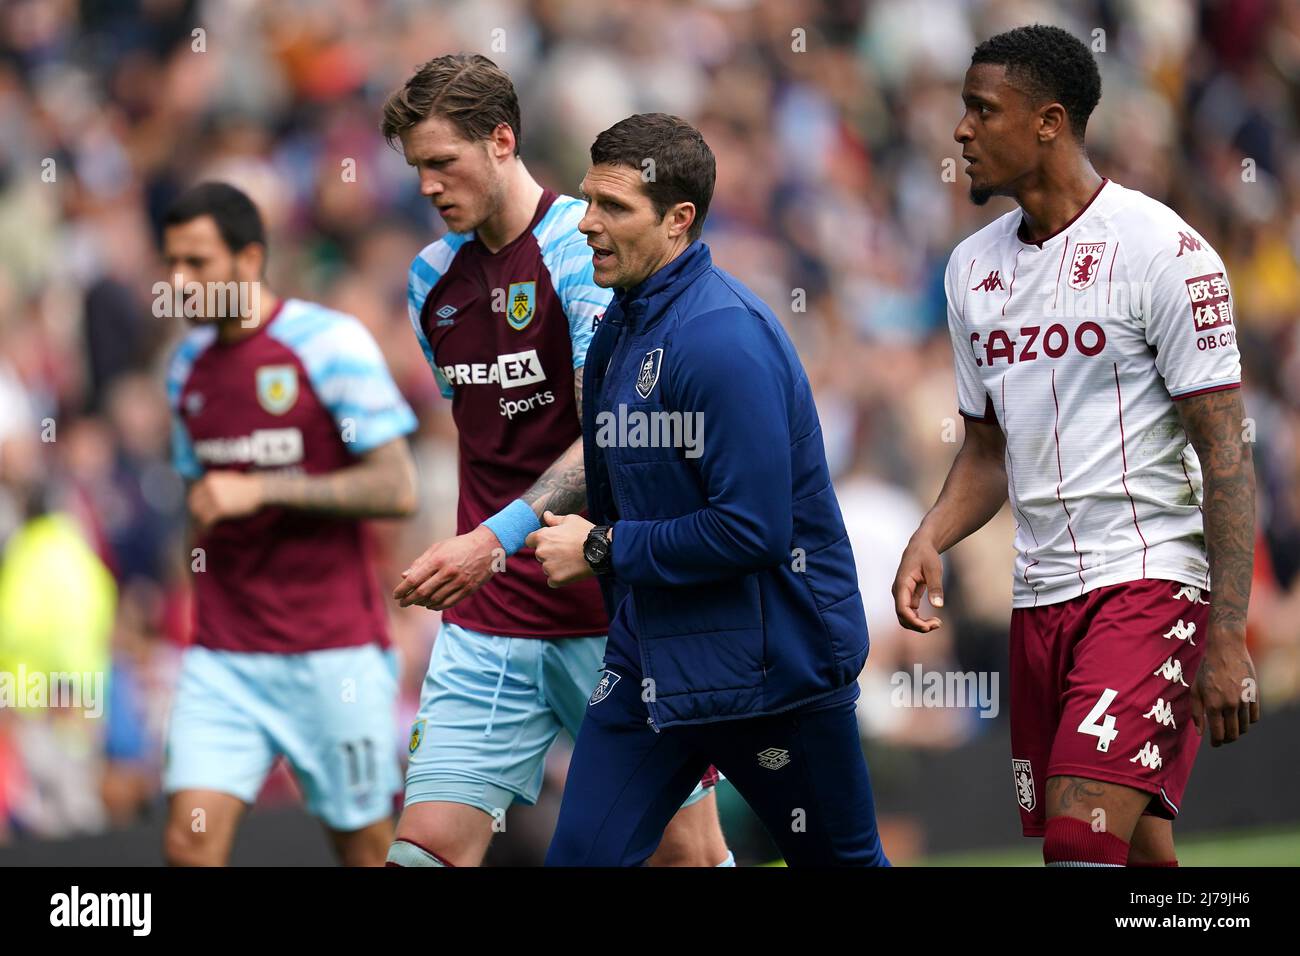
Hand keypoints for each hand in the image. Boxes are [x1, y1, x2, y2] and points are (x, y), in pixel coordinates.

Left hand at [188, 471, 264, 531]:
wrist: (258, 490)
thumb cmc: (245, 486)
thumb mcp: (226, 479)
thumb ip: (213, 485)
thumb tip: (203, 496)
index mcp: (209, 479)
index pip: (194, 491)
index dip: (195, 501)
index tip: (198, 507)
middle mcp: (209, 487)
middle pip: (194, 502)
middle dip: (198, 510)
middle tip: (202, 516)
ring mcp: (214, 498)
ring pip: (200, 512)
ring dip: (202, 518)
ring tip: (207, 522)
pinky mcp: (220, 509)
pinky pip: (208, 519)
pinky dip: (208, 524)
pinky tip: (210, 526)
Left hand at [394, 524, 502, 609]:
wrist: (488, 547)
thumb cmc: (459, 545)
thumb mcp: (438, 547)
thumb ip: (420, 562)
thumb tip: (404, 576)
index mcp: (438, 559)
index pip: (414, 579)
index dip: (402, 589)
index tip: (396, 595)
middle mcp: (448, 571)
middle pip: (423, 592)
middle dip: (409, 600)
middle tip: (402, 603)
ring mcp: (459, 582)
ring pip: (435, 599)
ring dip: (422, 603)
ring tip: (417, 602)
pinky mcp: (468, 589)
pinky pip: (449, 602)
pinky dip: (437, 606)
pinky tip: (431, 605)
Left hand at [525, 511, 594, 587]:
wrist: (600, 550)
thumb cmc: (585, 532)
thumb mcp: (571, 520)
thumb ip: (555, 520)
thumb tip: (546, 515)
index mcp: (542, 536)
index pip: (529, 540)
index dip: (539, 541)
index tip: (551, 542)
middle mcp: (541, 552)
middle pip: (539, 554)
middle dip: (549, 553)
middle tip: (566, 551)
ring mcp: (547, 567)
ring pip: (546, 568)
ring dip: (555, 566)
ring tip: (571, 561)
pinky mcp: (556, 579)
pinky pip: (552, 580)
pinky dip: (560, 578)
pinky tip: (571, 571)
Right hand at [892, 533, 944, 632]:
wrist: (920, 547)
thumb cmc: (926, 555)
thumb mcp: (934, 569)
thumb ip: (935, 587)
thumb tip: (938, 606)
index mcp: (902, 585)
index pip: (902, 609)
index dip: (914, 621)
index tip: (929, 626)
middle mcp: (899, 592)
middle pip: (902, 617)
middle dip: (918, 625)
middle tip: (938, 624)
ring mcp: (902, 596)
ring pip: (906, 618)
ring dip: (919, 624)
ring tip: (937, 623)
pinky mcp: (908, 597)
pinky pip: (911, 614)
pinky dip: (921, 620)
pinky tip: (934, 620)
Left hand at [1191, 626, 1259, 745]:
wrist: (1226, 648)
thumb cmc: (1206, 668)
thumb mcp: (1195, 689)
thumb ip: (1196, 712)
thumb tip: (1200, 732)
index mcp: (1212, 704)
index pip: (1218, 734)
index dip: (1216, 743)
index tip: (1214, 744)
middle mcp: (1229, 704)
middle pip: (1233, 734)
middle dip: (1227, 739)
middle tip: (1222, 738)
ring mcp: (1243, 700)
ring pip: (1244, 727)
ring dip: (1237, 732)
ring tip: (1230, 729)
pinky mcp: (1254, 695)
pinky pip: (1254, 717)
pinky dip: (1248, 722)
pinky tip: (1241, 719)